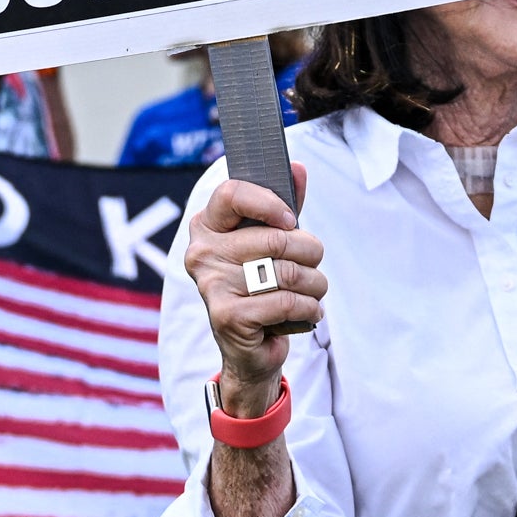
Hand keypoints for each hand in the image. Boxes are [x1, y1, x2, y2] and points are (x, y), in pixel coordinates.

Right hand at [184, 171, 324, 405]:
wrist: (250, 350)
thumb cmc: (262, 287)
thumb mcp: (272, 243)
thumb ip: (283, 206)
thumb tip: (297, 167)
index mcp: (207, 226)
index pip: (232, 193)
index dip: (269, 203)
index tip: (290, 220)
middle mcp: (202, 253)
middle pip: (276, 238)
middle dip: (310, 253)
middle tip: (312, 265)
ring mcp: (212, 285)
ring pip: (288, 271)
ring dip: (315, 284)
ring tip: (312, 292)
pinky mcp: (227, 316)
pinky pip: (286, 301)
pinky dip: (309, 308)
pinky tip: (307, 312)